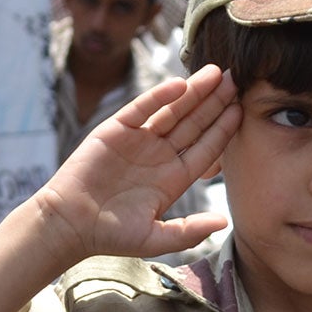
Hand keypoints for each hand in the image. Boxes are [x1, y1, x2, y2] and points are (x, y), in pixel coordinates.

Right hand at [35, 65, 237, 264]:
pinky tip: (180, 84)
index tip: (242, 110)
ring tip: (216, 73)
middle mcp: (159, 156)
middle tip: (236, 80)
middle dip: (215, 102)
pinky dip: (159, 96)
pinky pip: (141, 108)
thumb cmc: (110, 236)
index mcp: (172, 179)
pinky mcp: (115, 130)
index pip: (206, 148)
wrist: (69, 224)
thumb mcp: (155, 239)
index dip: (223, 130)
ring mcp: (138, 141)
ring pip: (172, 111)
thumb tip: (224, 221)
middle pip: (194, 124)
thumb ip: (188, 230)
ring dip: (194, 92)